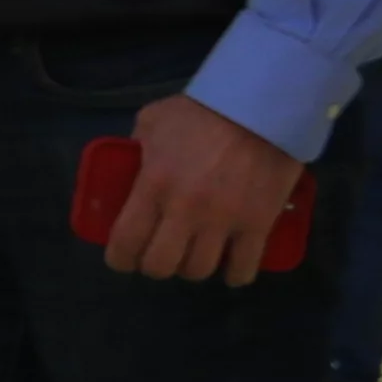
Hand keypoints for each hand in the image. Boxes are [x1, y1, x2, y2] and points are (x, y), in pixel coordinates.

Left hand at [103, 91, 301, 283]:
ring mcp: (223, 221)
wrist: (262, 106)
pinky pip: (243, 268)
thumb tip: (129, 161)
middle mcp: (184, 211)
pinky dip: (234, 274)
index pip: (126, 241)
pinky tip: (230, 268)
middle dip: (155, 266)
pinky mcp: (259, 224)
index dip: (120, 258)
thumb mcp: (152, 121)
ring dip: (193, 267)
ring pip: (199, 270)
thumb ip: (136, 145)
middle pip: (161, 265)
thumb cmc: (202, 111)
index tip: (123, 259)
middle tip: (161, 255)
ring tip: (195, 255)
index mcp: (153, 186)